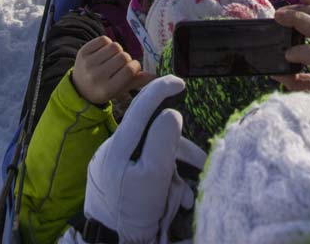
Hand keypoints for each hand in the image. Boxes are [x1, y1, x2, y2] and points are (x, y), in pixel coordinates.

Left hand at [71, 36, 152, 105]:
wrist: (79, 87)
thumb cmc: (104, 89)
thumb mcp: (120, 90)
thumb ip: (137, 82)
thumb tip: (155, 75)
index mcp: (106, 89)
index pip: (129, 70)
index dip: (135, 67)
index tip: (133, 69)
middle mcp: (96, 76)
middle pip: (123, 56)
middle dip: (126, 59)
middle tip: (121, 65)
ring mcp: (88, 63)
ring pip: (115, 46)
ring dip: (117, 51)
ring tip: (113, 58)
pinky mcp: (82, 51)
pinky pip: (103, 39)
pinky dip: (107, 43)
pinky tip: (104, 53)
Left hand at [85, 75, 206, 243]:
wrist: (109, 243)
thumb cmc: (132, 211)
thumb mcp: (153, 178)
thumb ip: (163, 141)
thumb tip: (171, 112)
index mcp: (119, 145)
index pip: (141, 106)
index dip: (161, 88)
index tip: (181, 82)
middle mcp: (114, 150)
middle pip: (151, 135)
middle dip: (178, 148)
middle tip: (201, 160)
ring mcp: (114, 166)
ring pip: (151, 156)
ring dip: (174, 172)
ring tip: (189, 196)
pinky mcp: (116, 180)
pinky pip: (144, 171)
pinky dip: (162, 181)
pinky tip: (177, 200)